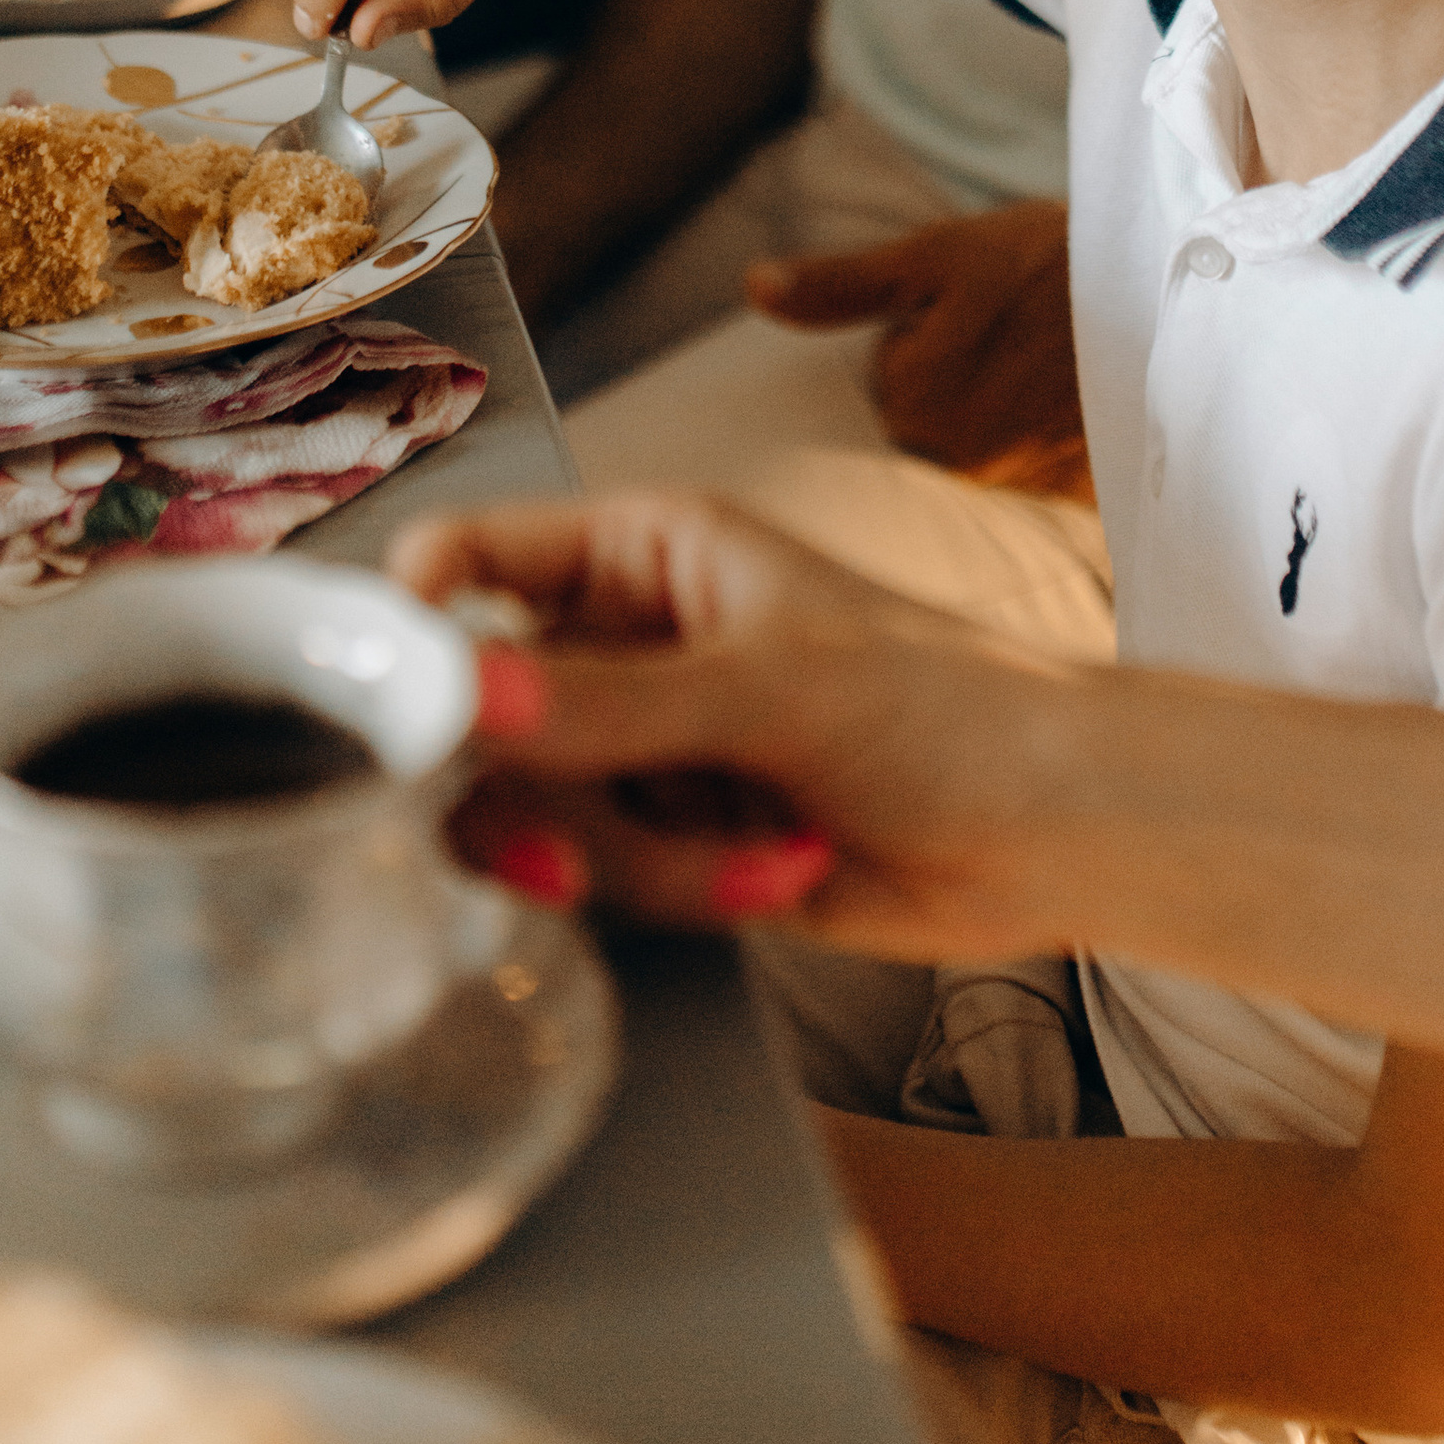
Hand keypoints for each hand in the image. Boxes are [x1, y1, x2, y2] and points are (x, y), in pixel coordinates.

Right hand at [393, 492, 1095, 951]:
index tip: (391, 691)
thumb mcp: (764, 688)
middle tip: (565, 845)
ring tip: (756, 852)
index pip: (478, 557)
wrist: (1052, 829)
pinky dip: (685, 891)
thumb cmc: (947, 704)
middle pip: (486, 710)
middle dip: (536, 788)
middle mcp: (631, 642)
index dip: (416, 617)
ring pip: (542, 811)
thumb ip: (602, 703)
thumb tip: (463, 690)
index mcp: (647, 552)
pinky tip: (784, 870)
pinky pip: (607, 877)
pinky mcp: (675, 842)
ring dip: (637, 856)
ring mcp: (649, 748)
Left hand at [744, 203, 1092, 500]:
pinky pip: (1033, 475)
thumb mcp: (935, 255)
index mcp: (913, 400)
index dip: (920, 332)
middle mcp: (958, 460)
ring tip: (1043, 358)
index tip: (966, 307)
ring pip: (979, 445)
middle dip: (957, 377)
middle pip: (929, 420)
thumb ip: (840, 284)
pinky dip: (1045, 442)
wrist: (1169, 291)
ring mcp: (1019, 485)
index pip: (887, 376)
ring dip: (1000, 406)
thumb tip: (753, 286)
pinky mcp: (1073, 496)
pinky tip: (1071, 402)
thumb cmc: (1047, 263)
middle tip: (1008, 329)